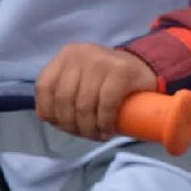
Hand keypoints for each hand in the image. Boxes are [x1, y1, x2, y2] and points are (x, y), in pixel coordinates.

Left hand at [35, 44, 159, 140]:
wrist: (145, 67)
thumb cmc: (109, 78)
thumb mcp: (81, 75)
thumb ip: (64, 88)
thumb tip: (48, 118)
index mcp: (67, 55)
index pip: (45, 86)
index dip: (49, 111)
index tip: (61, 126)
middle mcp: (81, 54)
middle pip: (64, 98)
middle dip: (71, 125)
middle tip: (84, 135)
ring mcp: (102, 61)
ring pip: (84, 104)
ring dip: (88, 128)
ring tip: (97, 136)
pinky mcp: (122, 72)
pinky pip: (106, 103)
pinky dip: (104, 122)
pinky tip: (107, 130)